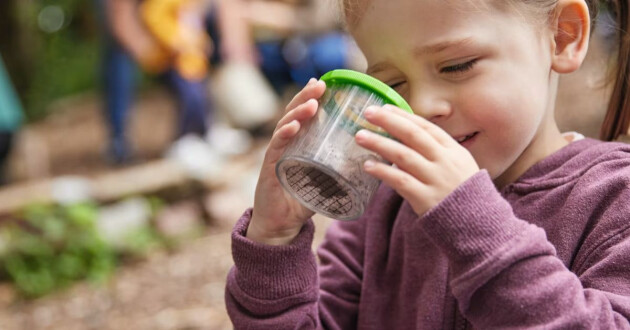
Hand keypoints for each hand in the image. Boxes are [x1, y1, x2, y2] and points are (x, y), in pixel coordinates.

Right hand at [247, 79, 326, 244]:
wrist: (281, 225)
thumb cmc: (303, 201)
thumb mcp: (327, 181)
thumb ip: (342, 170)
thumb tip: (375, 161)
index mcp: (297, 144)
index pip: (303, 115)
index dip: (311, 98)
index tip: (325, 83)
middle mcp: (285, 144)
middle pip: (293, 113)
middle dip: (306, 97)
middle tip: (320, 85)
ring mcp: (276, 154)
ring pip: (285, 125)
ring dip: (297, 112)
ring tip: (312, 102)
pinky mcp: (270, 168)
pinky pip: (277, 147)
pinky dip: (284, 134)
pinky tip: (294, 126)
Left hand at [354, 105, 479, 216]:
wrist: (479, 226)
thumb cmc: (463, 193)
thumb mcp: (459, 166)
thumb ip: (437, 152)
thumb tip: (407, 138)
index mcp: (453, 150)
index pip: (425, 127)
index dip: (403, 116)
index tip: (384, 108)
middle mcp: (444, 161)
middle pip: (412, 135)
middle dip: (389, 121)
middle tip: (368, 113)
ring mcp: (435, 179)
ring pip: (402, 155)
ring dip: (379, 144)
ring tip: (360, 136)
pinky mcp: (425, 199)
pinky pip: (400, 181)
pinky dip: (382, 171)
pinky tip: (367, 165)